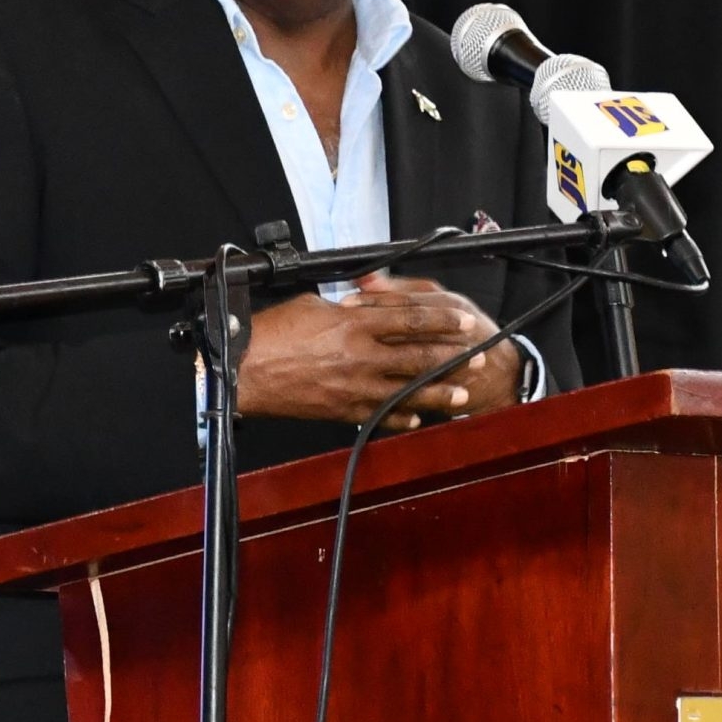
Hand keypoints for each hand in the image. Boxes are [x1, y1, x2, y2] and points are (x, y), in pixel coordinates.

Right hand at [234, 272, 521, 430]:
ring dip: (439, 393)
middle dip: (453, 357)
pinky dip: (401, 417)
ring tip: (462, 395)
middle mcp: (361, 355)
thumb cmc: (270, 333)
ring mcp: (354, 386)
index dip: (442, 320)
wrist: (243, 370)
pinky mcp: (341, 410)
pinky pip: (380, 415)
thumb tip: (364, 304)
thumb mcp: (312, 304)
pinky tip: (417, 418)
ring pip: (407, 390)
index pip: (411, 319)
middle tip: (478, 357)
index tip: (464, 321)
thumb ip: (346, 306)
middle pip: (419, 356)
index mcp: (354, 323)